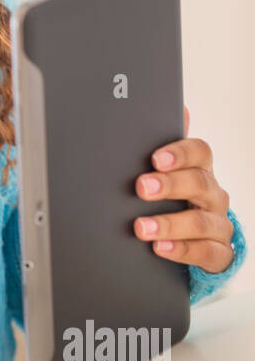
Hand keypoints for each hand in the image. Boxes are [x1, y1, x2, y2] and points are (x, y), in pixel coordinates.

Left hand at [133, 105, 233, 272]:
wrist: (196, 241)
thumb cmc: (177, 200)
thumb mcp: (168, 172)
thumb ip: (166, 144)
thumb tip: (178, 107)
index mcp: (201, 170)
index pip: (200, 152)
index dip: (180, 153)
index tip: (156, 158)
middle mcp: (213, 195)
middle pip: (199, 183)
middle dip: (169, 185)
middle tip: (142, 187)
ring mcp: (219, 225)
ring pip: (201, 221)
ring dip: (169, 223)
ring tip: (142, 227)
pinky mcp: (219, 253)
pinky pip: (206, 252)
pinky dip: (182, 250)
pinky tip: (160, 247)